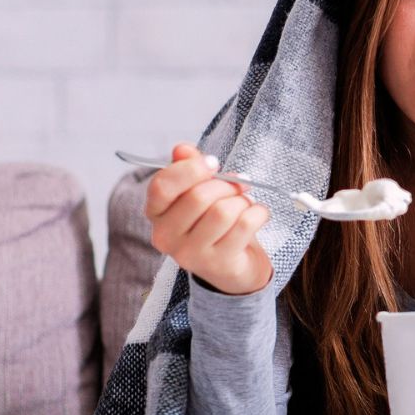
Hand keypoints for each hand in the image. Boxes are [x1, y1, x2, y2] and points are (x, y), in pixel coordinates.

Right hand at [141, 141, 272, 296]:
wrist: (232, 265)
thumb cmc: (212, 222)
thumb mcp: (198, 190)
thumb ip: (188, 168)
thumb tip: (181, 149)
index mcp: (156, 213)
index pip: (162, 186)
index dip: (191, 169)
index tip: (213, 163)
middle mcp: (165, 237)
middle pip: (198, 197)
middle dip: (226, 185)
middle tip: (238, 186)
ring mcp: (190, 254)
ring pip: (223, 212)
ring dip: (241, 201)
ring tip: (244, 205)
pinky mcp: (217, 264)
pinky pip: (244, 225)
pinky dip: (258, 213)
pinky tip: (257, 215)